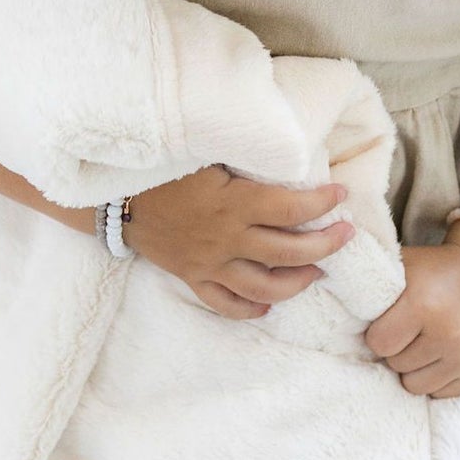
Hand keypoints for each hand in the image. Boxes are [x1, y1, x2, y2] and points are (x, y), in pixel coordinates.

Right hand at [121, 165, 355, 319]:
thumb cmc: (161, 165)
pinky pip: (225, 304)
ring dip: (297, 283)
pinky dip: (249, 309)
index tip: (342, 195)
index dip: (323, 203)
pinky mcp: (193, 277)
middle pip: (289, 252)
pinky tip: (269, 305)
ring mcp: (210, 264)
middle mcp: (227, 239)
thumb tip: (287, 150)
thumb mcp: (206, 150)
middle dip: (325, 246)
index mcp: (234, 204)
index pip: (292, 208)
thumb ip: (246, 156)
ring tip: (317, 272)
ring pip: (264, 286)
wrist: (113, 196)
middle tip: (346, 236)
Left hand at [363, 243, 459, 397]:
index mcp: (425, 304)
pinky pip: (438, 394)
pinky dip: (434, 379)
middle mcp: (448, 333)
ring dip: (413, 368)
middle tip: (411, 330)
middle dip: (398, 350)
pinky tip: (440, 355)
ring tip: (424, 344)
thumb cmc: (434, 271)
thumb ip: (370, 288)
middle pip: (396, 365)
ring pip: (415, 386)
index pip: (379, 343)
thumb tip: (326, 295)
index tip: (389, 321)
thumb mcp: (402, 267)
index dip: (379, 333)